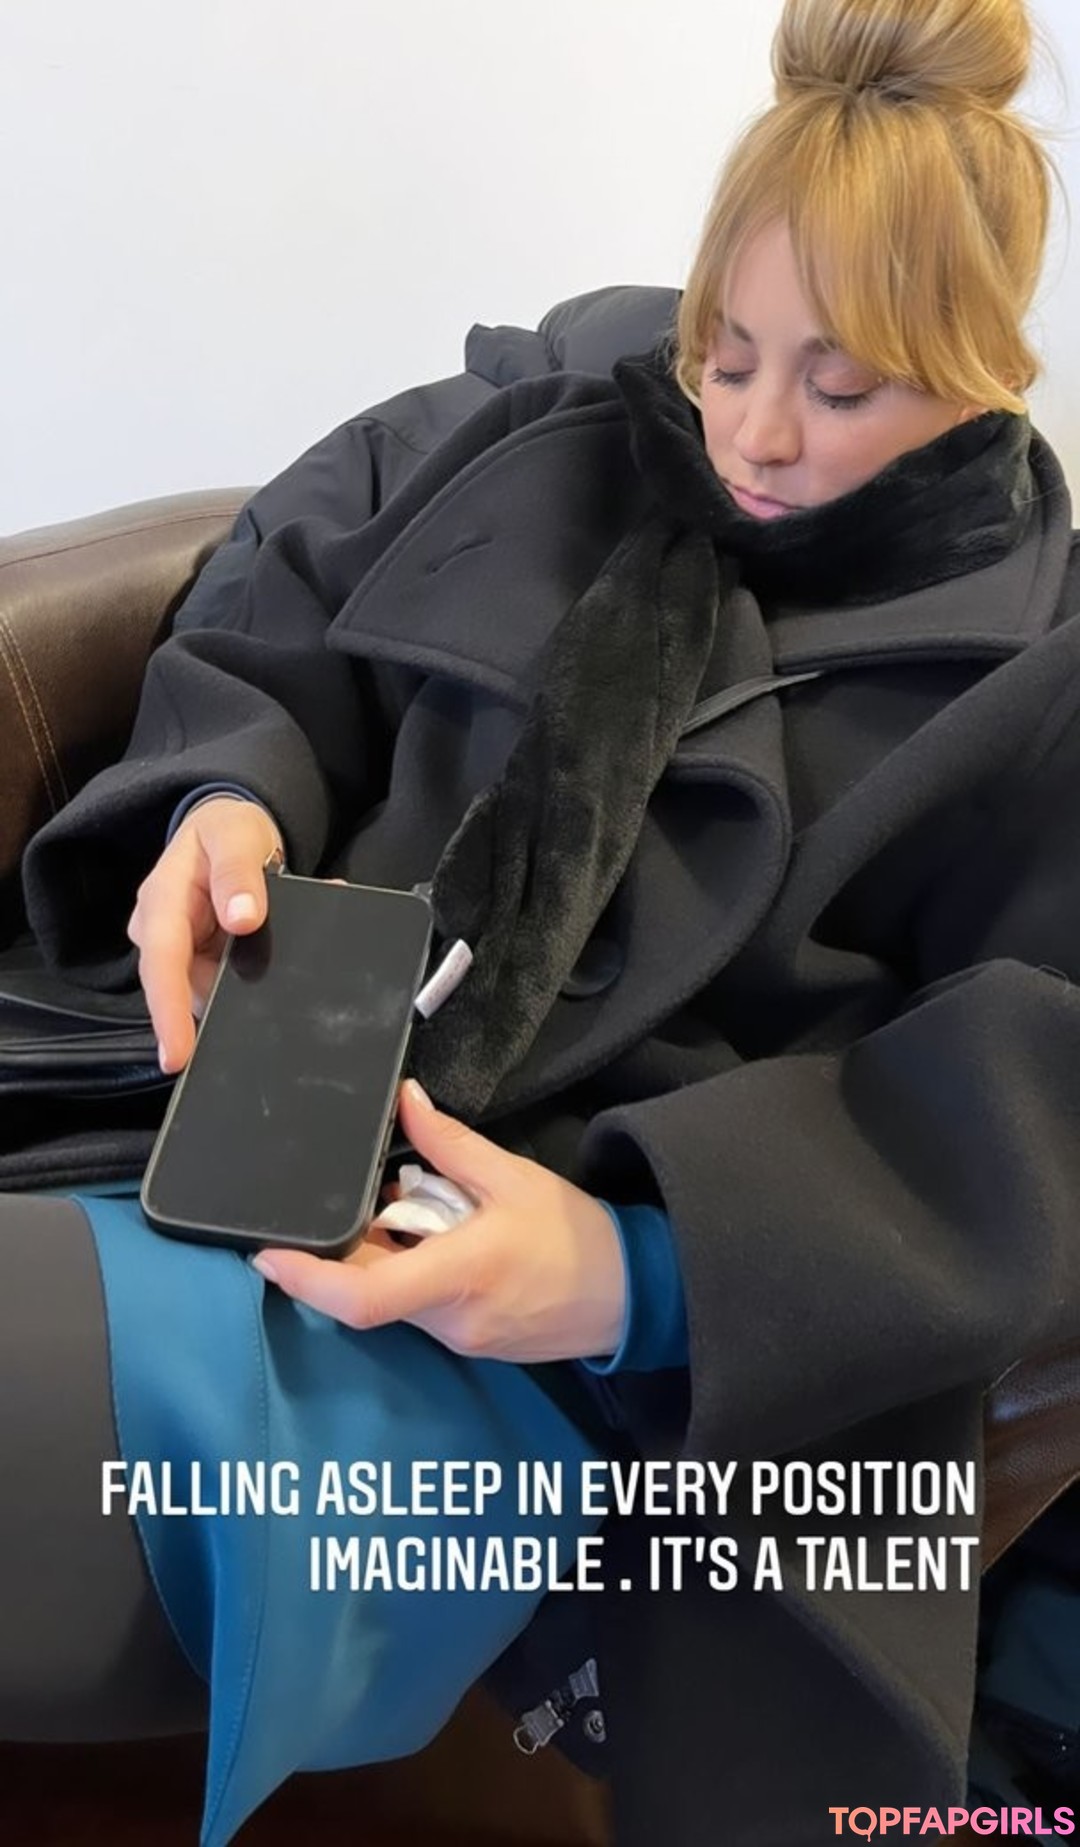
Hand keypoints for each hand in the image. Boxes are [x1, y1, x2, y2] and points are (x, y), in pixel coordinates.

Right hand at [126, 796, 283, 1073]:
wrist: (229, 830)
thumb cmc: (227, 830)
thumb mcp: (236, 835)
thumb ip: (239, 872)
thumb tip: (243, 918)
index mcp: (162, 899)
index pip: (162, 962)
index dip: (168, 1011)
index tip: (179, 1054)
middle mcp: (161, 931)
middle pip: (178, 988)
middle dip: (208, 1018)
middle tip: (249, 1040)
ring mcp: (180, 950)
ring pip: (204, 992)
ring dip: (242, 993)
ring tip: (284, 976)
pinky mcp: (200, 961)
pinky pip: (225, 984)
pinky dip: (252, 983)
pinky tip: (278, 972)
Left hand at [251, 1081, 627, 1363]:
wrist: (633, 1295)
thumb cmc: (576, 1234)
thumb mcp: (515, 1176)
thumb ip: (450, 1143)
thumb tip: (405, 1101)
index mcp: (457, 1275)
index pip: (361, 1297)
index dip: (305, 1279)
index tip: (265, 1254)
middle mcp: (447, 1320)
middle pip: (366, 1292)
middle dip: (346, 1251)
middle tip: (348, 1205)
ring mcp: (457, 1339)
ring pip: (392, 1300)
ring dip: (381, 1258)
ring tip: (404, 1210)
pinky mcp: (468, 1344)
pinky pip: (417, 1309)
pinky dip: (409, 1273)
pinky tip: (433, 1238)